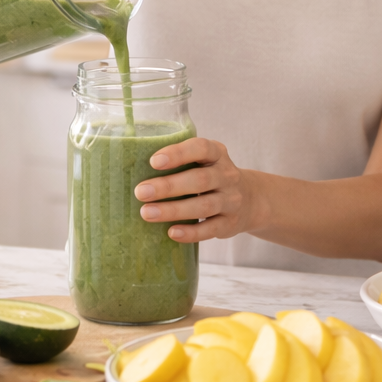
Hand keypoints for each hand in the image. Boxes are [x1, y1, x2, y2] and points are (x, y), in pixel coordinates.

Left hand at [134, 137, 255, 243]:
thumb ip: (179, 161)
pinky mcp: (230, 223)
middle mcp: (227, 175)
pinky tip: (171, 233)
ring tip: (147, 213)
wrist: (251, 199)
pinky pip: (210, 229)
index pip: (201, 148)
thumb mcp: (203, 161)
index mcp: (217, 153)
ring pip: (203, 206)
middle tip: (140, 192)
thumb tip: (130, 168)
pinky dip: (191, 232)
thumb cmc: (211, 176)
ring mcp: (231, 200)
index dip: (178, 154)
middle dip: (168, 186)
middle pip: (199, 180)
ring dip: (173, 210)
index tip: (154, 162)